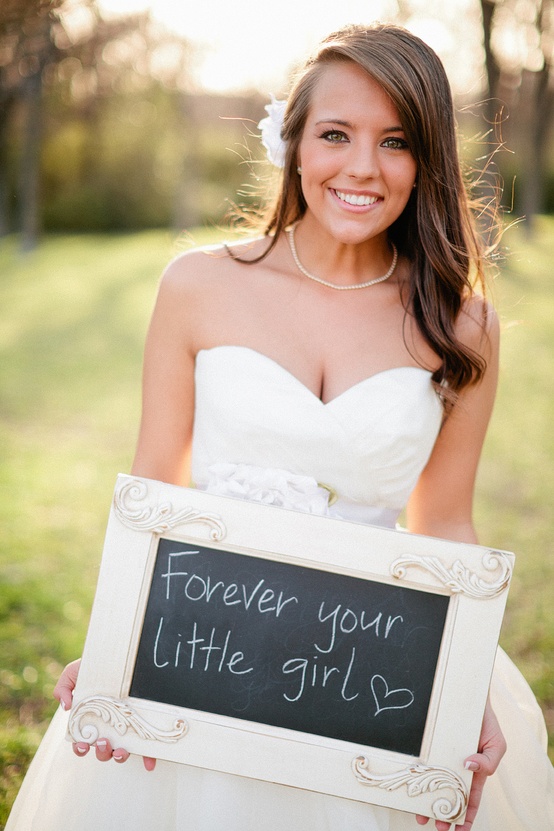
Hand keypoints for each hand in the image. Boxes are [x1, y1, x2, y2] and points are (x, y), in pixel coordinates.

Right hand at [53, 658, 156, 771]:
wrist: (120, 656)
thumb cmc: (95, 666)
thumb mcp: (75, 672)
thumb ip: (63, 687)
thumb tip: (65, 706)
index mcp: (91, 721)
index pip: (82, 742)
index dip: (80, 748)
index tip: (82, 745)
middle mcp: (108, 728)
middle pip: (102, 750)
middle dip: (101, 752)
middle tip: (103, 742)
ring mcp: (125, 729)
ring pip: (121, 752)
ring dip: (119, 756)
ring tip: (120, 750)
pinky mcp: (142, 726)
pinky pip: (145, 748)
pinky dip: (147, 758)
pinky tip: (149, 763)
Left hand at [415, 699, 505, 829]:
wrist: (468, 694)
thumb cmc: (485, 721)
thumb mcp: (497, 743)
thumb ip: (489, 762)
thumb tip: (469, 768)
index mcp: (474, 771)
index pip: (470, 800)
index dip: (466, 817)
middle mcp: (455, 766)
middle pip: (448, 795)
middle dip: (444, 813)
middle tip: (436, 826)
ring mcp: (440, 755)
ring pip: (432, 781)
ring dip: (427, 799)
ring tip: (420, 814)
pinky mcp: (429, 744)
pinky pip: (422, 761)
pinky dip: (417, 773)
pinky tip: (412, 783)